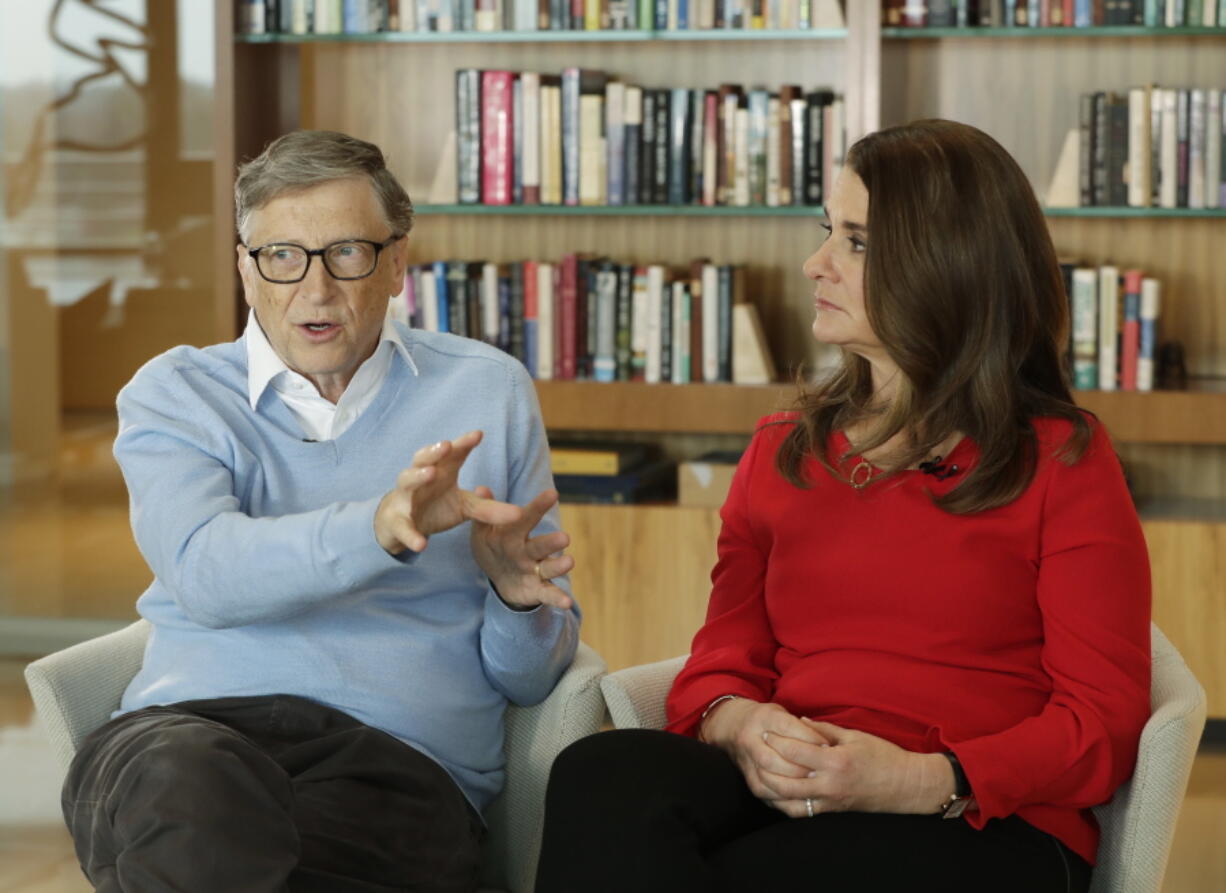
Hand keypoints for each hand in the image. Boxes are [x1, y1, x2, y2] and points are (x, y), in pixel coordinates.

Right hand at [374, 431, 521, 554]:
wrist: (402, 524)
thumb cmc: (436, 506)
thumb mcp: (465, 506)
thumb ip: (489, 508)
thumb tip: (520, 514)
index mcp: (441, 471)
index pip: (452, 454)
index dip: (463, 443)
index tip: (478, 435)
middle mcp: (421, 478)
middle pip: (424, 458)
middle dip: (434, 451)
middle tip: (447, 445)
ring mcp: (406, 498)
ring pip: (407, 481)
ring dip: (417, 476)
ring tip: (430, 473)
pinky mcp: (398, 521)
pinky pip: (403, 527)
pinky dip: (411, 535)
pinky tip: (421, 544)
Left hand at [469, 486, 574, 610]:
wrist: (501, 578)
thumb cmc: (495, 547)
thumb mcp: (483, 531)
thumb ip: (484, 512)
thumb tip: (481, 488)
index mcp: (515, 534)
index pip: (527, 518)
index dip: (539, 507)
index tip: (553, 493)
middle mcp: (530, 551)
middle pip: (541, 546)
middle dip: (552, 542)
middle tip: (564, 538)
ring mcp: (535, 571)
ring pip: (548, 568)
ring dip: (559, 566)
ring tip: (569, 562)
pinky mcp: (537, 590)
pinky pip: (548, 594)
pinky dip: (558, 598)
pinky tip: (568, 603)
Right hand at [699, 699, 832, 802]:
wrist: (734, 727)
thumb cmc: (767, 721)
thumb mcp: (784, 714)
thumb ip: (803, 726)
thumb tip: (826, 743)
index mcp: (763, 718)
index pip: (788, 728)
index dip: (810, 738)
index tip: (828, 746)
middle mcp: (750, 739)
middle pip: (774, 757)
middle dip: (800, 766)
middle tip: (820, 771)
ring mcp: (747, 761)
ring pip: (768, 777)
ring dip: (792, 783)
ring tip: (812, 784)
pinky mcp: (749, 779)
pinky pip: (766, 793)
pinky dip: (784, 797)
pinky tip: (800, 796)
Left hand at [759, 720, 953, 817]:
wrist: (905, 785)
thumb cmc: (882, 756)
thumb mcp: (854, 736)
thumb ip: (824, 730)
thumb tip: (800, 721)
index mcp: (836, 761)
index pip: (796, 751)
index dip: (777, 740)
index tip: (766, 731)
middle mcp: (830, 784)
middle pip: (786, 780)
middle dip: (768, 764)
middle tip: (757, 751)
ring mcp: (831, 801)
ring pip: (790, 800)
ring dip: (771, 787)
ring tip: (760, 772)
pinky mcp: (832, 811)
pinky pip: (802, 811)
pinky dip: (784, 803)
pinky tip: (774, 793)